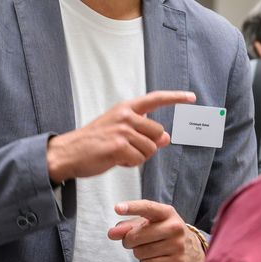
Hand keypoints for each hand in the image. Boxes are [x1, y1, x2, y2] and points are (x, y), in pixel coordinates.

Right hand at [46, 90, 195, 182]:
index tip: (192, 97)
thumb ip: (143, 132)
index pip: (156, 99)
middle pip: (158, 133)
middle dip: (148, 146)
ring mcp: (123, 129)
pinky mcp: (119, 145)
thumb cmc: (94, 143)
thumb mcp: (119, 132)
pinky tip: (114, 160)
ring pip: (150, 149)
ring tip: (118, 154)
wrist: (68, 153)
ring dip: (138, 157)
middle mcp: (126, 115)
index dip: (175, 97)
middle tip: (126, 150)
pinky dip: (129, 164)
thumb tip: (167, 137)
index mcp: (126, 108)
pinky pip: (139, 159)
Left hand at [107, 200, 205, 261]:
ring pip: (140, 252)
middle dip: (128, 240)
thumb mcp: (148, 223)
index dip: (132, 207)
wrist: (192, 250)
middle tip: (133, 241)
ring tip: (149, 249)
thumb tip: (112, 233)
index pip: (147, 207)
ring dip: (138, 252)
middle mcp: (174, 227)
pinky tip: (156, 258)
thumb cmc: (164, 232)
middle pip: (136, 236)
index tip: (117, 208)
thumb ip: (127, 226)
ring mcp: (177, 245)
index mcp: (167, 213)